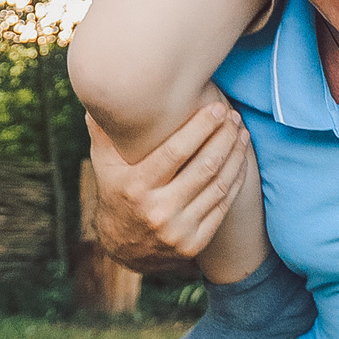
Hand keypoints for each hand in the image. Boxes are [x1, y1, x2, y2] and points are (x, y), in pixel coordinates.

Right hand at [85, 100, 251, 271]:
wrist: (122, 246)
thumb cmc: (116, 192)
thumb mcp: (103, 164)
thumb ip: (103, 129)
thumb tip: (96, 92)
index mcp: (136, 187)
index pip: (175, 152)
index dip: (201, 127)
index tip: (217, 108)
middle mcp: (157, 211)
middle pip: (203, 167)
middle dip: (224, 137)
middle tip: (234, 116)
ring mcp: (177, 231)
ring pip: (217, 186)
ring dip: (235, 156)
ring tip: (241, 133)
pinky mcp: (193, 244)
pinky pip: (222, 207)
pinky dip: (235, 180)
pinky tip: (241, 160)